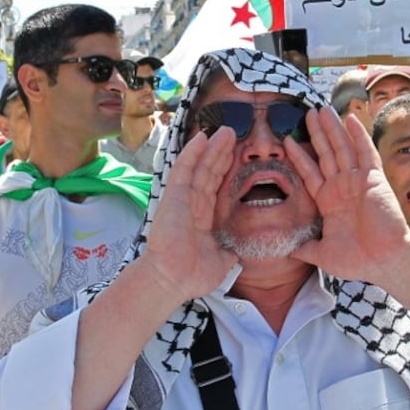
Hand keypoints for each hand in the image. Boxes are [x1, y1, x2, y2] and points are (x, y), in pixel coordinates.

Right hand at [140, 129, 238, 302]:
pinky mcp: (174, 196)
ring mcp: (182, 199)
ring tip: (226, 130)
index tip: (235, 154)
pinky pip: (184, 170)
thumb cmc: (192, 274)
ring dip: (212, 148)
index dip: (224, 169)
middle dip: (221, 153)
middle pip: (209, 172)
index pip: (215, 187)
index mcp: (202, 218)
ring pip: (199, 167)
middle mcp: (192, 204)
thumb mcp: (220, 263)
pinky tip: (202, 137)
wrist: (173, 279)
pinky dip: (193, 152)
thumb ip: (226, 254)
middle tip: (233, 134)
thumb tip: (234, 255)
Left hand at [286, 108, 409, 284]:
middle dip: (316, 133)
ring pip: (342, 148)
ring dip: (332, 128)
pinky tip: (350, 119)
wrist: (385, 261)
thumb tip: (287, 252)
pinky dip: (358, 135)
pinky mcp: (374, 179)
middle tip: (307, 112)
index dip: (299, 157)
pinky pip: (365, 153)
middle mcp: (342, 187)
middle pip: (325, 153)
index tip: (286, 141)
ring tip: (321, 108)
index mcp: (329, 201)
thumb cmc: (359, 260)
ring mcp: (358, 181)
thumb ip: (305, 249)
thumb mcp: (323, 254)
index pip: (310, 173)